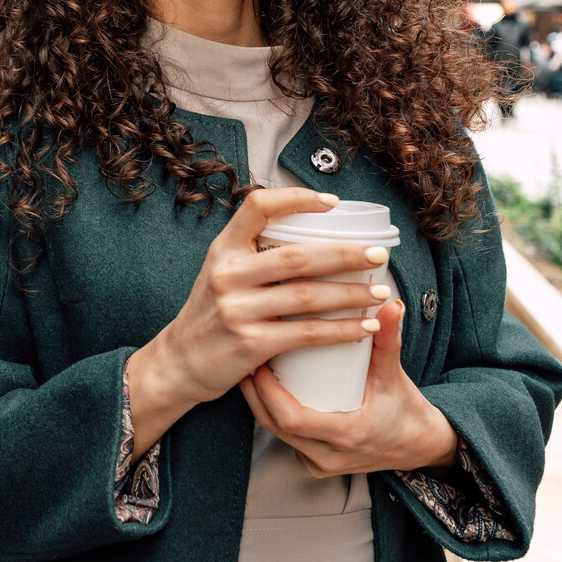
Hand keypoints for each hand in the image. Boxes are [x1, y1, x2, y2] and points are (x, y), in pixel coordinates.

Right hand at [124, 189, 391, 457]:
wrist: (180, 362)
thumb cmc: (211, 314)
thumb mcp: (220, 272)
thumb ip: (253, 253)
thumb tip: (308, 231)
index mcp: (223, 250)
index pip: (258, 207)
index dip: (296, 199)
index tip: (333, 203)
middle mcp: (227, 275)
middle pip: (297, 257)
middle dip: (346, 254)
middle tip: (378, 254)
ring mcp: (237, 310)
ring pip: (307, 296)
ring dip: (352, 294)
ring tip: (382, 292)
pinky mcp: (250, 344)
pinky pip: (306, 333)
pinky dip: (341, 330)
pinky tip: (365, 327)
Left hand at [239, 300, 458, 476]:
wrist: (419, 447)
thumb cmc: (406, 411)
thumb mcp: (395, 376)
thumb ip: (388, 340)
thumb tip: (389, 304)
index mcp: (347, 435)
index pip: (291, 418)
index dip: (267, 390)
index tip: (257, 360)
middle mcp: (329, 456)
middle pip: (273, 425)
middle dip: (254, 391)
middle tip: (246, 356)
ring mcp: (320, 464)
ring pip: (274, 433)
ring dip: (259, 401)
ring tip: (249, 367)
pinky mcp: (315, 464)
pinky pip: (285, 440)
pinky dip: (272, 414)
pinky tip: (263, 390)